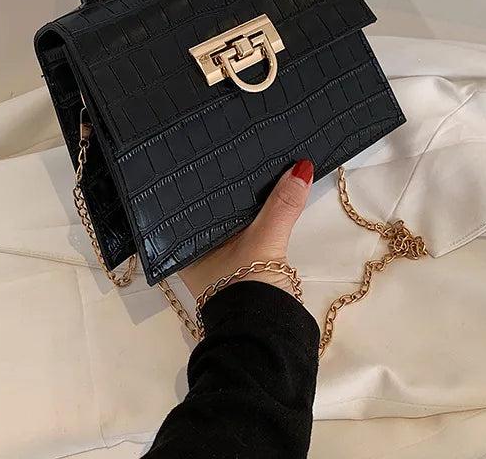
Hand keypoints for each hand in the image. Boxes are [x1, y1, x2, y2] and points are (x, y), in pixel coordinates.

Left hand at [179, 159, 313, 299]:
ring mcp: (219, 262)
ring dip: (247, 203)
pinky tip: (268, 198)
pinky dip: (257, 219)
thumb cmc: (249, 288)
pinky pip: (246, 233)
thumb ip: (281, 205)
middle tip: (241, 149)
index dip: (203, 180)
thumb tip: (300, 168)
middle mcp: (196, 253)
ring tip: (258, 165)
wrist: (269, 336)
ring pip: (232, 222)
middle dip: (230, 188)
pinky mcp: (241, 267)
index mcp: (184, 247)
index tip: (213, 152)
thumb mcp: (265, 241)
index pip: (190, 204)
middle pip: (214, 211)